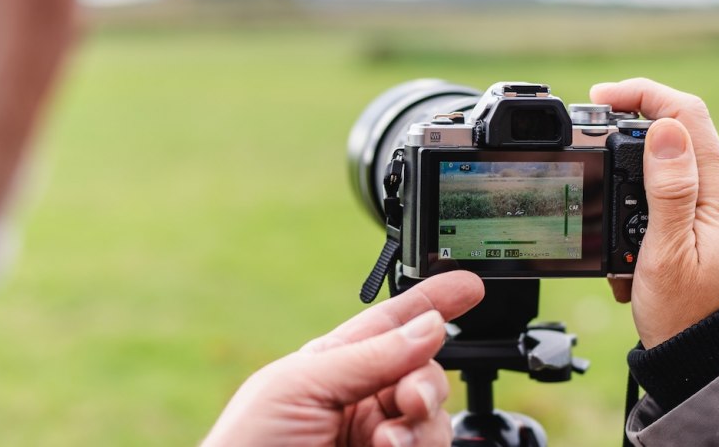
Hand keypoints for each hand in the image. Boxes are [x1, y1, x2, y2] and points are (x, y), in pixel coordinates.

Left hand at [201, 271, 484, 446]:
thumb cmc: (248, 445)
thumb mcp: (300, 386)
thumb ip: (369, 355)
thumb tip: (429, 324)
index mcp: (335, 366)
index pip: (392, 325)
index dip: (432, 302)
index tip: (471, 286)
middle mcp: (362, 402)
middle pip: (425, 374)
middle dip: (427, 381)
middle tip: (409, 399)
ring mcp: (378, 440)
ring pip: (434, 419)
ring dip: (422, 423)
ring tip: (388, 440)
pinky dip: (419, 446)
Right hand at [593, 78, 718, 347]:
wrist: (711, 367)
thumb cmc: (688, 318)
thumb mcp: (665, 252)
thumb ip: (668, 188)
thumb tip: (666, 127)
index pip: (687, 113)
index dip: (642, 94)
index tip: (601, 98)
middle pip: (681, 135)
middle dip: (631, 138)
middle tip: (592, 153)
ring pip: (676, 172)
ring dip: (635, 186)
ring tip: (613, 233)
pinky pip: (680, 205)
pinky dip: (648, 217)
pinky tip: (633, 255)